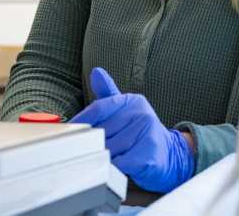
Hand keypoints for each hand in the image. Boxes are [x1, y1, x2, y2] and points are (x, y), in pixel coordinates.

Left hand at [69, 68, 193, 192]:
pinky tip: (116, 167)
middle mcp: (141, 114)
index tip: (69, 130)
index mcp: (132, 101)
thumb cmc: (140, 133)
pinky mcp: (149, 154)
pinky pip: (120, 163)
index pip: (99, 107)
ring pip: (110, 148)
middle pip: (102, 130)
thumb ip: (108, 92)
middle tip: (87, 149)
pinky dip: (113, 168)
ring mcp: (147, 133)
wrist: (169, 155)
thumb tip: (96, 72)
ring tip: (106, 158)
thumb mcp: (125, 110)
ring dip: (103, 156)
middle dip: (93, 142)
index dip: (82, 120)